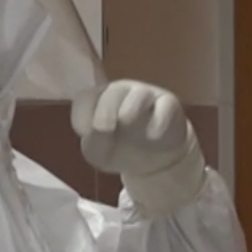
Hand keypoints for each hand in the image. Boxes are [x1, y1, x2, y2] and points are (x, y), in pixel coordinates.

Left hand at [78, 80, 195, 179]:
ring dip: (131, 107)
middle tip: (104, 128)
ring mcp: (147, 96)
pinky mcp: (169, 105)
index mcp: (99, 101)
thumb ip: (94, 142)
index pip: (86, 99)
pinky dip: (159, 120)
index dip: (82, 113)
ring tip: (126, 122)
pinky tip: (153, 136)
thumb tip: (101, 129)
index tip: (83, 132)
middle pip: (113, 91)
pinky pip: (165, 105)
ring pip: (140, 94)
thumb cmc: (119, 150)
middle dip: (106, 109)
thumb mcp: (99, 154)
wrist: (153, 160)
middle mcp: (122, 92)